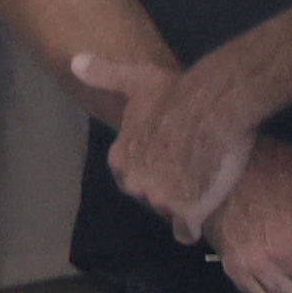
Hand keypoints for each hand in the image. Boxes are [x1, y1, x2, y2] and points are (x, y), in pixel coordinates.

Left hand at [72, 44, 275, 240]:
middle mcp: (136, 182)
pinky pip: (184, 230)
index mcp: (121, 159)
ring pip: (169, 210)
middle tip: (191, 171)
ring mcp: (161, 199)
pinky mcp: (188, 210)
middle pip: (150, 195)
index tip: (170, 159)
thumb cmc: (176, 93)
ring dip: (184, 202)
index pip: (131, 176)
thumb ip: (105, 74)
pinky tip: (204, 211)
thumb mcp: (137, 80)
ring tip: (204, 184)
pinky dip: (192, 226)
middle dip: (167, 188)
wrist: (215, 108)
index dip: (153, 168)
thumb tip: (76, 62)